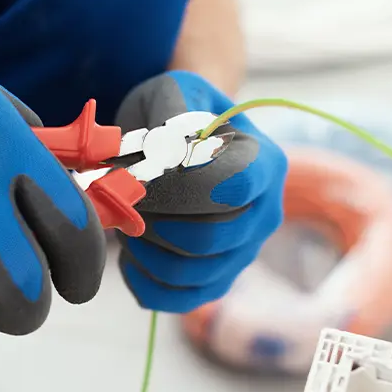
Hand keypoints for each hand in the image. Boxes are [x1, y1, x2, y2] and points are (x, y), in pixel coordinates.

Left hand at [114, 71, 286, 311]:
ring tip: (126, 221)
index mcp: (265, 164)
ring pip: (190, 273)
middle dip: (153, 220)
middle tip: (125, 198)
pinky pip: (179, 300)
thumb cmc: (175, 111)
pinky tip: (129, 256)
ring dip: (144, 251)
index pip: (232, 188)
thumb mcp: (172, 92)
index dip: (179, 185)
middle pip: (208, 238)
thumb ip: (171, 115)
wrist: (179, 137)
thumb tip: (165, 159)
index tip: (145, 168)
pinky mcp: (216, 280)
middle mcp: (265, 214)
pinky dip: (144, 283)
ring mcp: (243, 253)